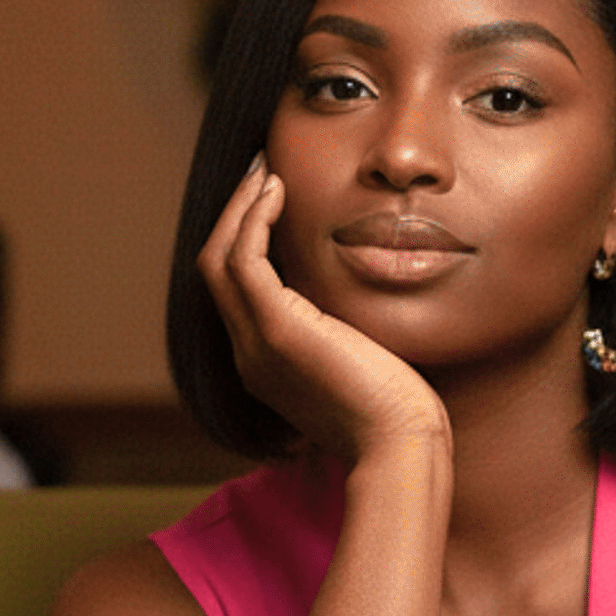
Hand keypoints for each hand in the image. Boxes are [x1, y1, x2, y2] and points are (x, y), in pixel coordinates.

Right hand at [199, 158, 448, 462]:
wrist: (400, 445)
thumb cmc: (398, 414)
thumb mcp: (361, 364)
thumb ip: (345, 336)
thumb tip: (359, 307)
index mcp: (266, 365)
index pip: (237, 292)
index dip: (245, 242)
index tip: (269, 201)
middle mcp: (249, 355)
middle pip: (215, 270)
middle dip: (233, 217)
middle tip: (259, 172)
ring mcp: (256, 344)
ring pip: (219, 259)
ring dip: (239, 208)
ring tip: (265, 170)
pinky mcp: (277, 330)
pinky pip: (243, 259)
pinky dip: (253, 219)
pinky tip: (277, 191)